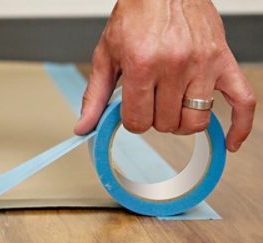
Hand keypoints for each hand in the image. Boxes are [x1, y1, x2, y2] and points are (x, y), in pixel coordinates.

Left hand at [75, 0, 255, 151]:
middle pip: (165, 124)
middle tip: (150, 102)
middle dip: (153, 118)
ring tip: (173, 108)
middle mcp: (175, 65)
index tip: (132, 112)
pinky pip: (243, 101)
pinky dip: (239, 127)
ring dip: (181, 122)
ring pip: (195, 121)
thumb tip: (84, 127)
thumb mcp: (106, 54)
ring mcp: (203, 64)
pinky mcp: (224, 61)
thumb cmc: (136, 16)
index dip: (131, 122)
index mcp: (143, 64)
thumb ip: (95, 95)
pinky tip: (229, 141)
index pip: (138, 121)